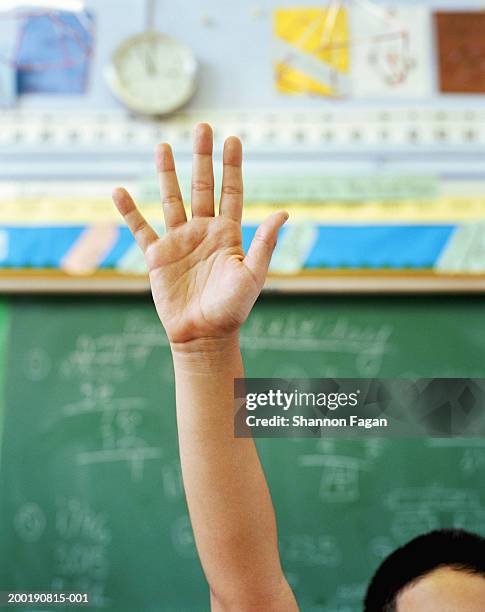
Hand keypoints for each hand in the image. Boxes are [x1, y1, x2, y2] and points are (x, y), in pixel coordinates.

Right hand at [112, 123, 287, 345]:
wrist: (203, 335)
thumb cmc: (232, 309)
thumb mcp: (253, 275)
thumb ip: (265, 243)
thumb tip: (284, 212)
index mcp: (228, 233)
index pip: (231, 191)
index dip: (232, 166)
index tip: (233, 139)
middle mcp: (203, 231)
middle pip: (201, 186)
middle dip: (202, 157)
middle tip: (202, 127)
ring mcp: (179, 241)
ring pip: (171, 199)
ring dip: (167, 173)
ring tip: (163, 146)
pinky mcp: (157, 256)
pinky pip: (141, 229)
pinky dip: (129, 211)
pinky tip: (119, 191)